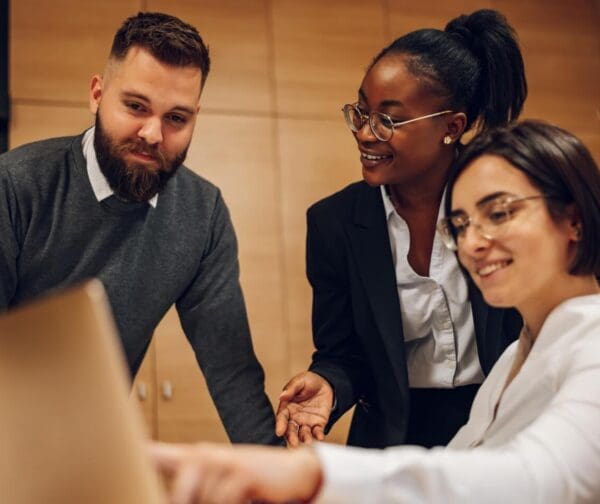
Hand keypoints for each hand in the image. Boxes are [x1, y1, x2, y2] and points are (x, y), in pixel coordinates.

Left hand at [149, 441, 321, 503]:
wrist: (292, 474)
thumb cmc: (248, 485)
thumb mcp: (215, 489)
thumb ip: (190, 492)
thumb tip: (171, 500)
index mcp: (192, 459)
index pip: (153, 455)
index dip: (134, 456)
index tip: (114, 451)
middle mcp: (202, 455)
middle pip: (178, 497)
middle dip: (186, 501)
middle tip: (226, 495)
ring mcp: (221, 461)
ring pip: (202, 503)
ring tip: (237, 496)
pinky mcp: (240, 472)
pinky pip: (222, 502)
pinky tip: (247, 496)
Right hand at [276, 371, 333, 446]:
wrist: (325, 383)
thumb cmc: (309, 381)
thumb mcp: (300, 381)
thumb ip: (292, 388)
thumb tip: (282, 396)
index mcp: (287, 407)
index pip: (282, 418)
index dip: (280, 425)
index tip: (279, 431)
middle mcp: (295, 417)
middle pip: (291, 430)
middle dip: (291, 437)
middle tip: (294, 443)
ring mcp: (306, 422)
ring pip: (303, 434)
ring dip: (305, 439)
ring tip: (308, 442)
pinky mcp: (318, 424)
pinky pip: (317, 432)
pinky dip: (318, 435)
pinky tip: (320, 437)